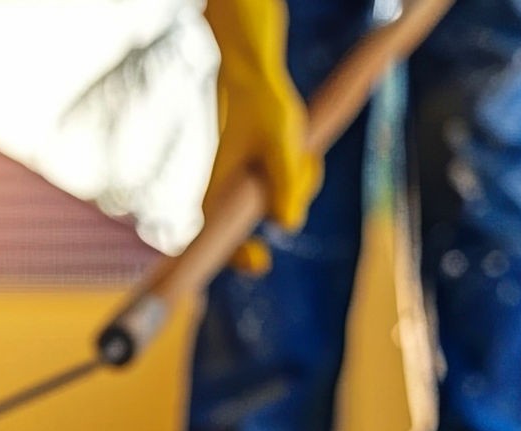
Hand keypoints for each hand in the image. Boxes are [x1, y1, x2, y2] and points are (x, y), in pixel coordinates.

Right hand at [203, 0, 320, 236]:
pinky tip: (301, 151)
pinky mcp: (264, 182)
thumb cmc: (262, 109)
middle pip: (269, 222)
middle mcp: (229, 199)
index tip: (261, 260)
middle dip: (293, 197)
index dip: (239, 257)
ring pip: (286, 204)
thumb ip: (285, 186)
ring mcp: (248, 192)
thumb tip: (289, 226)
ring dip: (302, 181)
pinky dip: (302, 175)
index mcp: (218, 195)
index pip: (221, 243)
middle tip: (301, 159)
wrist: (255, 81)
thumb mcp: (281, 146)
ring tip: (300, 148)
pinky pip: (292, 191)